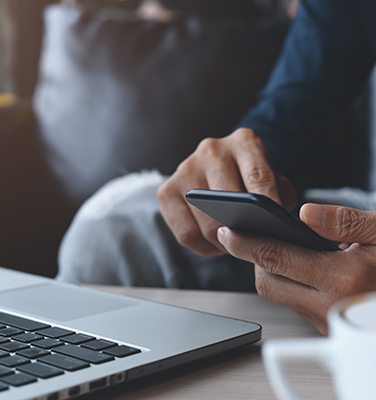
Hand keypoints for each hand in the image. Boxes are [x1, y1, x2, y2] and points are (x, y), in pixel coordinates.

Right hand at [157, 128, 296, 255]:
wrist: (222, 168)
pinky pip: (186, 234)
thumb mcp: (276, 182)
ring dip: (224, 243)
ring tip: (236, 245)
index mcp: (244, 142)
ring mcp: (186, 169)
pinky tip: (215, 244)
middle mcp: (212, 151)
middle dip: (243, 231)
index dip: (268, 204)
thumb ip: (279, 199)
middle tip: (253, 246)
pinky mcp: (166, 191)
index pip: (258, 175)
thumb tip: (272, 226)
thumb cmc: (253, 180)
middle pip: (228, 203)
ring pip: (207, 224)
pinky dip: (204, 247)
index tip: (275, 227)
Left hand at [217, 203, 375, 334]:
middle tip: (250, 236)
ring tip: (273, 246)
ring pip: (278, 295)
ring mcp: (328, 321)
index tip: (228, 232)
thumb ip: (345, 222)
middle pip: (267, 283)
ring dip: (269, 271)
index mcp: (342, 278)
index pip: (276, 258)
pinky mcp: (329, 327)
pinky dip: (287, 282)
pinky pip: (294, 303)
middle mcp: (330, 305)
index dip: (246, 243)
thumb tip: (306, 214)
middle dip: (254, 259)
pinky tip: (296, 265)